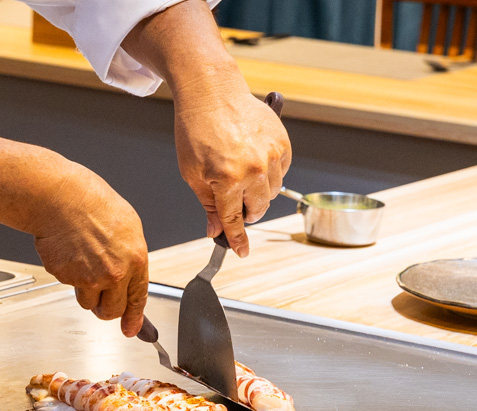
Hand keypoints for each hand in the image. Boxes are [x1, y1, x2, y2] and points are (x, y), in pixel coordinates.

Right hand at [0, 135, 148, 336]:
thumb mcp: (127, 226)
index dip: (134, 318)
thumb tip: (129, 279)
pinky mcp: (66, 277)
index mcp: (135, 259)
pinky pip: (69, 286)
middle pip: (111, 311)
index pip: (137, 298)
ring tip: (82, 261)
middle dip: (106, 308)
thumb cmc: (91, 202)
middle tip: (100, 296)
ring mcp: (88, 277)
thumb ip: (130, 257)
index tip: (131, 329)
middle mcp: (114, 273)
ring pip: (88, 302)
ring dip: (85, 290)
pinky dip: (68, 274)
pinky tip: (69, 252)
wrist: (58, 197)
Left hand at [174, 83, 290, 256]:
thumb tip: (216, 230)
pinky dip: (269, 173)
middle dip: (245, 212)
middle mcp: (255, 169)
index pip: (234, 220)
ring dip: (258, 192)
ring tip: (240, 174)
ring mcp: (273, 155)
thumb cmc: (197, 129)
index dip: (237, 240)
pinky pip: (282, 172)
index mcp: (228, 178)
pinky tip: (252, 160)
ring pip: (272, 193)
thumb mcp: (192, 173)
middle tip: (232, 202)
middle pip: (257, 210)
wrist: (212, 92)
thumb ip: (208, 205)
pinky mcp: (283, 143)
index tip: (240, 252)